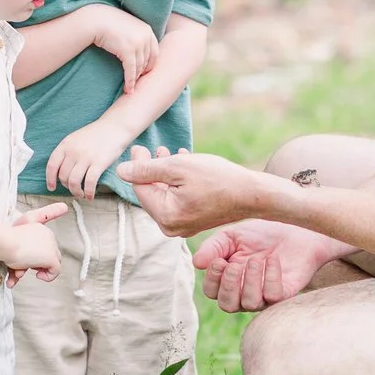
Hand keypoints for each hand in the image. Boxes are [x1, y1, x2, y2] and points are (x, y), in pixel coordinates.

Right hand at [0, 203, 66, 282]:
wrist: (5, 243)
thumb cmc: (4, 243)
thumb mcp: (15, 242)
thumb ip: (24, 252)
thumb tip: (23, 267)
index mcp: (40, 229)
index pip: (45, 245)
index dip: (36, 256)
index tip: (25, 262)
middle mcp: (48, 235)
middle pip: (50, 253)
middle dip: (39, 263)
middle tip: (26, 267)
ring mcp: (51, 246)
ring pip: (54, 262)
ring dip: (42, 269)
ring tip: (31, 270)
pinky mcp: (52, 257)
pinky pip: (56, 271)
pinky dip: (48, 277)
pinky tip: (38, 276)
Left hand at [45, 119, 136, 199]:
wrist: (115, 127)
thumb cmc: (96, 134)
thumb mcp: (76, 139)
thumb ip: (67, 152)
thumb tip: (60, 172)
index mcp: (65, 144)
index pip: (52, 165)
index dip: (50, 179)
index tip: (51, 188)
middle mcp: (73, 151)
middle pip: (63, 176)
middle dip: (67, 187)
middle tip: (74, 188)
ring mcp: (86, 157)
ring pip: (74, 182)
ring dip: (76, 192)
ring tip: (81, 194)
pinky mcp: (99, 163)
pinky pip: (89, 183)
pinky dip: (89, 192)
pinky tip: (90, 196)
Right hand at [87, 6, 159, 91]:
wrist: (97, 20)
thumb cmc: (110, 23)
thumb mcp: (128, 26)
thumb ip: (137, 35)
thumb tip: (140, 50)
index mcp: (148, 30)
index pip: (155, 52)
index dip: (150, 64)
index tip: (145, 73)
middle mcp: (145, 36)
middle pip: (147, 61)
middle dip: (142, 73)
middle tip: (137, 82)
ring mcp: (137, 43)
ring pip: (140, 67)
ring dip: (135, 79)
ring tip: (131, 88)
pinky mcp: (127, 50)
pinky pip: (131, 70)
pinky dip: (130, 81)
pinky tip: (128, 89)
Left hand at [115, 147, 271, 237]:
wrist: (253, 195)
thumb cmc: (218, 179)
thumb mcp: (178, 167)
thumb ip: (146, 170)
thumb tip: (121, 171)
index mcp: (165, 216)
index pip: (140, 189)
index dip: (137, 166)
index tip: (140, 147)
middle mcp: (171, 227)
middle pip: (151, 193)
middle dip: (151, 169)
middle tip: (154, 148)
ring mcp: (184, 226)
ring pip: (165, 195)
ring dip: (164, 173)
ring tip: (169, 153)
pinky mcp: (194, 221)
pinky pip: (178, 201)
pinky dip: (177, 183)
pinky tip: (184, 164)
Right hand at [193, 218, 346, 312]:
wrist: (296, 229)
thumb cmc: (262, 234)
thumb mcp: (232, 235)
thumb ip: (213, 247)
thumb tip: (197, 263)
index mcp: (228, 278)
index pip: (212, 291)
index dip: (212, 280)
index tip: (219, 261)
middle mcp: (244, 291)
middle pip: (227, 305)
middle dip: (228, 286)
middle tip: (234, 266)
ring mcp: (264, 295)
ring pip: (249, 303)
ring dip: (250, 282)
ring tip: (256, 260)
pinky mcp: (284, 294)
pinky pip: (272, 296)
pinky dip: (270, 278)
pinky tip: (272, 260)